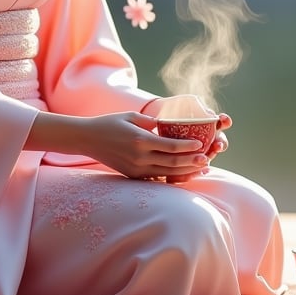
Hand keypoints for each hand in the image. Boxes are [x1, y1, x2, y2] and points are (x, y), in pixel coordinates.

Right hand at [79, 112, 209, 180]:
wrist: (88, 139)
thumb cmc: (110, 123)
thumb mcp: (131, 116)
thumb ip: (151, 122)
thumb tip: (169, 126)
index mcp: (141, 140)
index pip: (170, 146)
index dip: (188, 146)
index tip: (200, 144)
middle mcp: (140, 157)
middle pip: (172, 163)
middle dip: (192, 162)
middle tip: (207, 159)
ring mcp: (136, 169)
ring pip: (167, 173)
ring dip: (185, 171)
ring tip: (201, 168)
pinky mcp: (133, 176)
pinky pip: (156, 178)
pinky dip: (171, 176)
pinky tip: (183, 174)